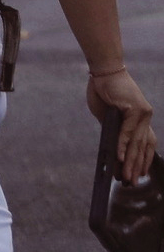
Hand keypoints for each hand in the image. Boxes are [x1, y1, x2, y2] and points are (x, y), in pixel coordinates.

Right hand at [90, 67, 155, 181]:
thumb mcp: (108, 113)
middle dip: (136, 166)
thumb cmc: (104, 89)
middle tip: (132, 182)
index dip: (144, 160)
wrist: (104, 70)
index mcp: (141, 118)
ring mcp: (143, 113)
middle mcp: (146, 116)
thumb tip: (113, 147)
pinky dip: (123, 146)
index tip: (139, 174)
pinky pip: (128, 132)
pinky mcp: (135, 109)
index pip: (146, 143)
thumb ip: (113, 128)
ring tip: (126, 175)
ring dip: (131, 161)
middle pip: (143, 146)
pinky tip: (119, 158)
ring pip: (137, 142)